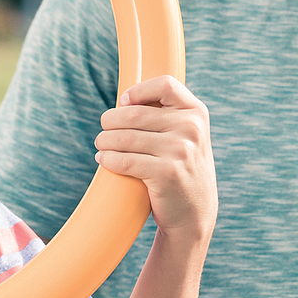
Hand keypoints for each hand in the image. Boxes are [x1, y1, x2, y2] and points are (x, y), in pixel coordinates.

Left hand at [95, 75, 215, 240]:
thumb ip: (167, 115)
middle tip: (103, 133)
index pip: (165, 84)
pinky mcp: (166, 174)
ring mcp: (181, 151)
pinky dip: (107, 159)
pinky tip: (102, 159)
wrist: (195, 213)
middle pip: (133, 114)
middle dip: (109, 122)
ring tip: (101, 146)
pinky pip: (124, 161)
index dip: (139, 90)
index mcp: (196, 113)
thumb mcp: (186, 136)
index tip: (124, 103)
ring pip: (124, 138)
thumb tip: (124, 100)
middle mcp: (191, 128)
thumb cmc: (180, 168)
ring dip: (104, 142)